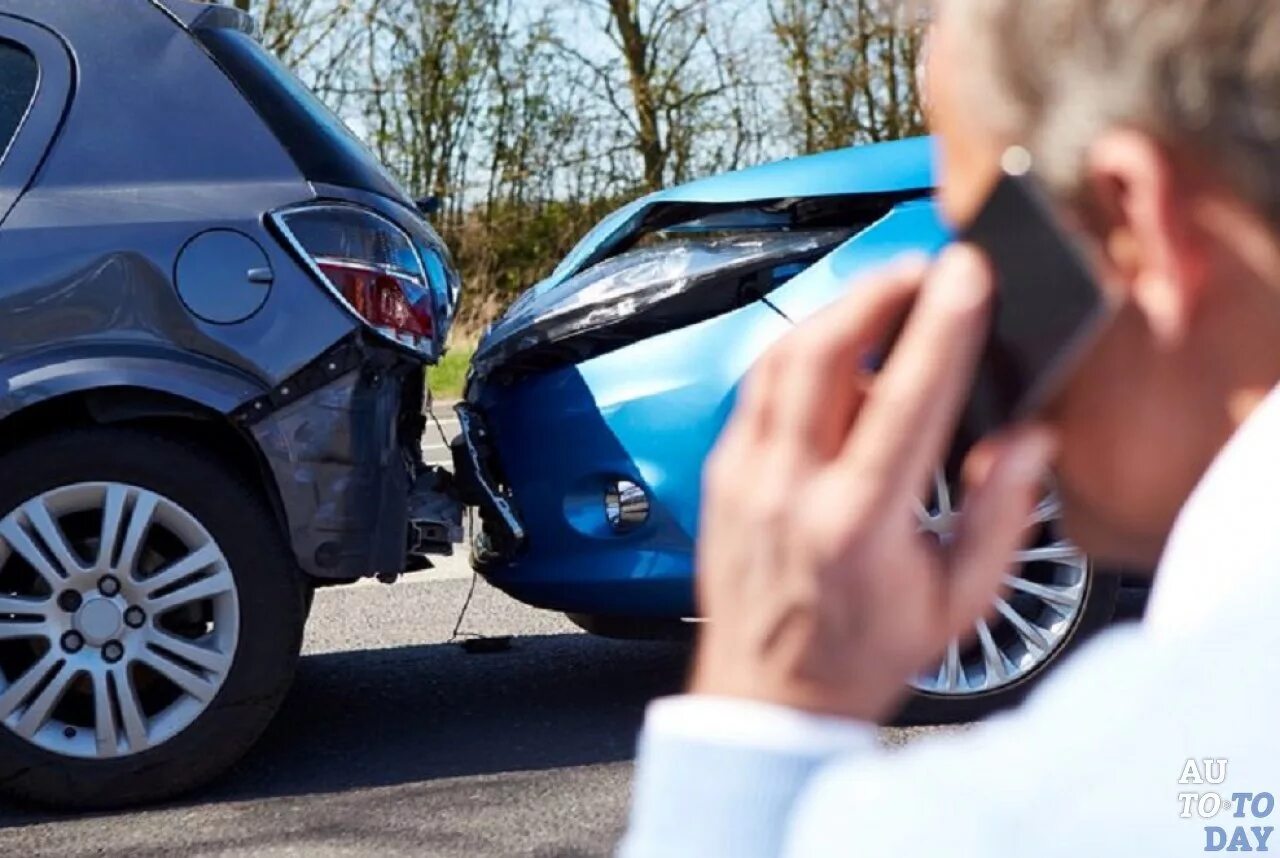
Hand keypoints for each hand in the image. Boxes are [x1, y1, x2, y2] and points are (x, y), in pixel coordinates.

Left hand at [690, 245, 1057, 722]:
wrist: (768, 698)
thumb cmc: (861, 654)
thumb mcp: (956, 603)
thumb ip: (999, 516)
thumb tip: (1029, 439)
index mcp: (856, 524)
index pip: (903, 400)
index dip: (940, 328)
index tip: (965, 274)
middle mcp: (788, 491)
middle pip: (820, 355)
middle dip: (874, 292)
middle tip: (919, 267)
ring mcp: (743, 479)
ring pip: (777, 361)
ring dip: (832, 313)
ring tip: (881, 295)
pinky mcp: (720, 475)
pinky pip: (755, 391)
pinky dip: (797, 356)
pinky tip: (833, 354)